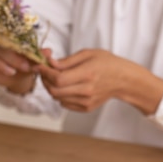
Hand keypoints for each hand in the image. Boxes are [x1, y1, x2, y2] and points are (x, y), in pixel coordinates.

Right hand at [0, 45, 51, 94]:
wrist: (19, 78)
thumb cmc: (26, 67)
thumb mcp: (34, 63)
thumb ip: (40, 57)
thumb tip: (49, 52)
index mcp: (11, 42)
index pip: (10, 41)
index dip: (18, 52)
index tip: (28, 64)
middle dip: (10, 59)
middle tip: (23, 68)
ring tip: (11, 73)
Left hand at [35, 49, 162, 113]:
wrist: (122, 80)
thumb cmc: (106, 63)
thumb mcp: (88, 54)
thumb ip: (67, 61)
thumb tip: (49, 63)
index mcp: (87, 74)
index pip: (58, 78)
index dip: (45, 72)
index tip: (40, 65)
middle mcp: (87, 90)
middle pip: (55, 90)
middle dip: (45, 80)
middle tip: (45, 72)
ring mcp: (86, 101)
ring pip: (58, 98)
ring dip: (52, 88)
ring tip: (56, 78)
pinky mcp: (86, 108)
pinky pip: (65, 104)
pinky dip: (61, 95)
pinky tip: (67, 86)